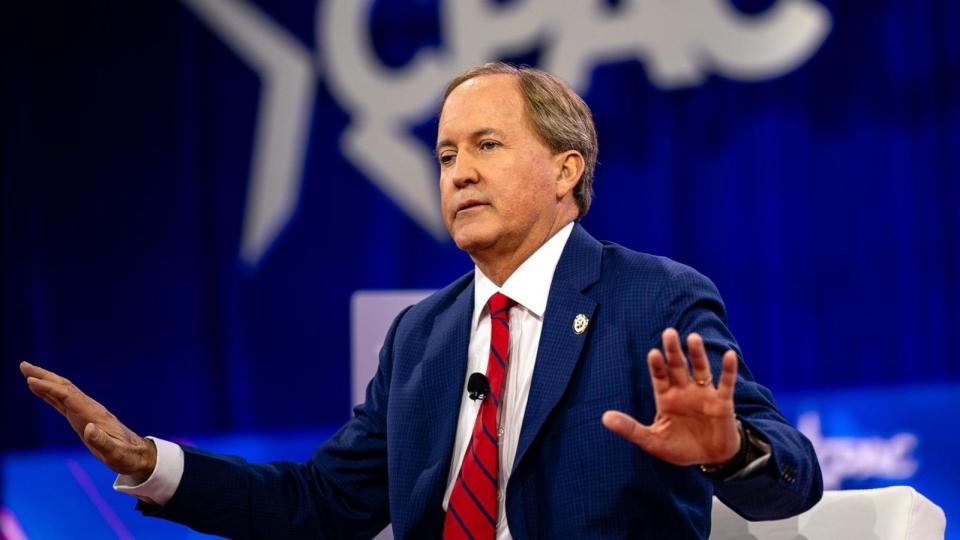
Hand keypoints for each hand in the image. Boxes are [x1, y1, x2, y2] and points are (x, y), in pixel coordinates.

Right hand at [20, 361, 156, 477]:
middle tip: (24, 365)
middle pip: (64, 388)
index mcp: (94, 415)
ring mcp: (86, 412)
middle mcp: (89, 409)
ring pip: (62, 392)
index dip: (50, 388)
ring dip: (45, 381)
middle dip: (44, 376)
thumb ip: (102, 442)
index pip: (68, 397)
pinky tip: (40, 389)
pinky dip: (50, 394)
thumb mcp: (115, 453)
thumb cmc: (126, 455)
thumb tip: (89, 428)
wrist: (137, 454)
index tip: (31, 380)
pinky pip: (63, 402)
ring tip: (27, 372)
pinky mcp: (83, 418)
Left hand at [601, 328, 740, 465]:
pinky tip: (730, 355)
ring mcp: (704, 395)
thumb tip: (604, 418)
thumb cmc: (680, 447)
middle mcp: (684, 391)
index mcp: (666, 397)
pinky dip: (728, 370)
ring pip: (700, 370)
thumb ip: (630, 429)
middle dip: (673, 351)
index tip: (653, 353)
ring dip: (697, 354)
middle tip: (669, 333)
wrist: (710, 459)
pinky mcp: (722, 402)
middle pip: (678, 367)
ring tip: (693, 338)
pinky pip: (726, 383)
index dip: (657, 365)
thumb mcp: (652, 441)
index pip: (659, 377)